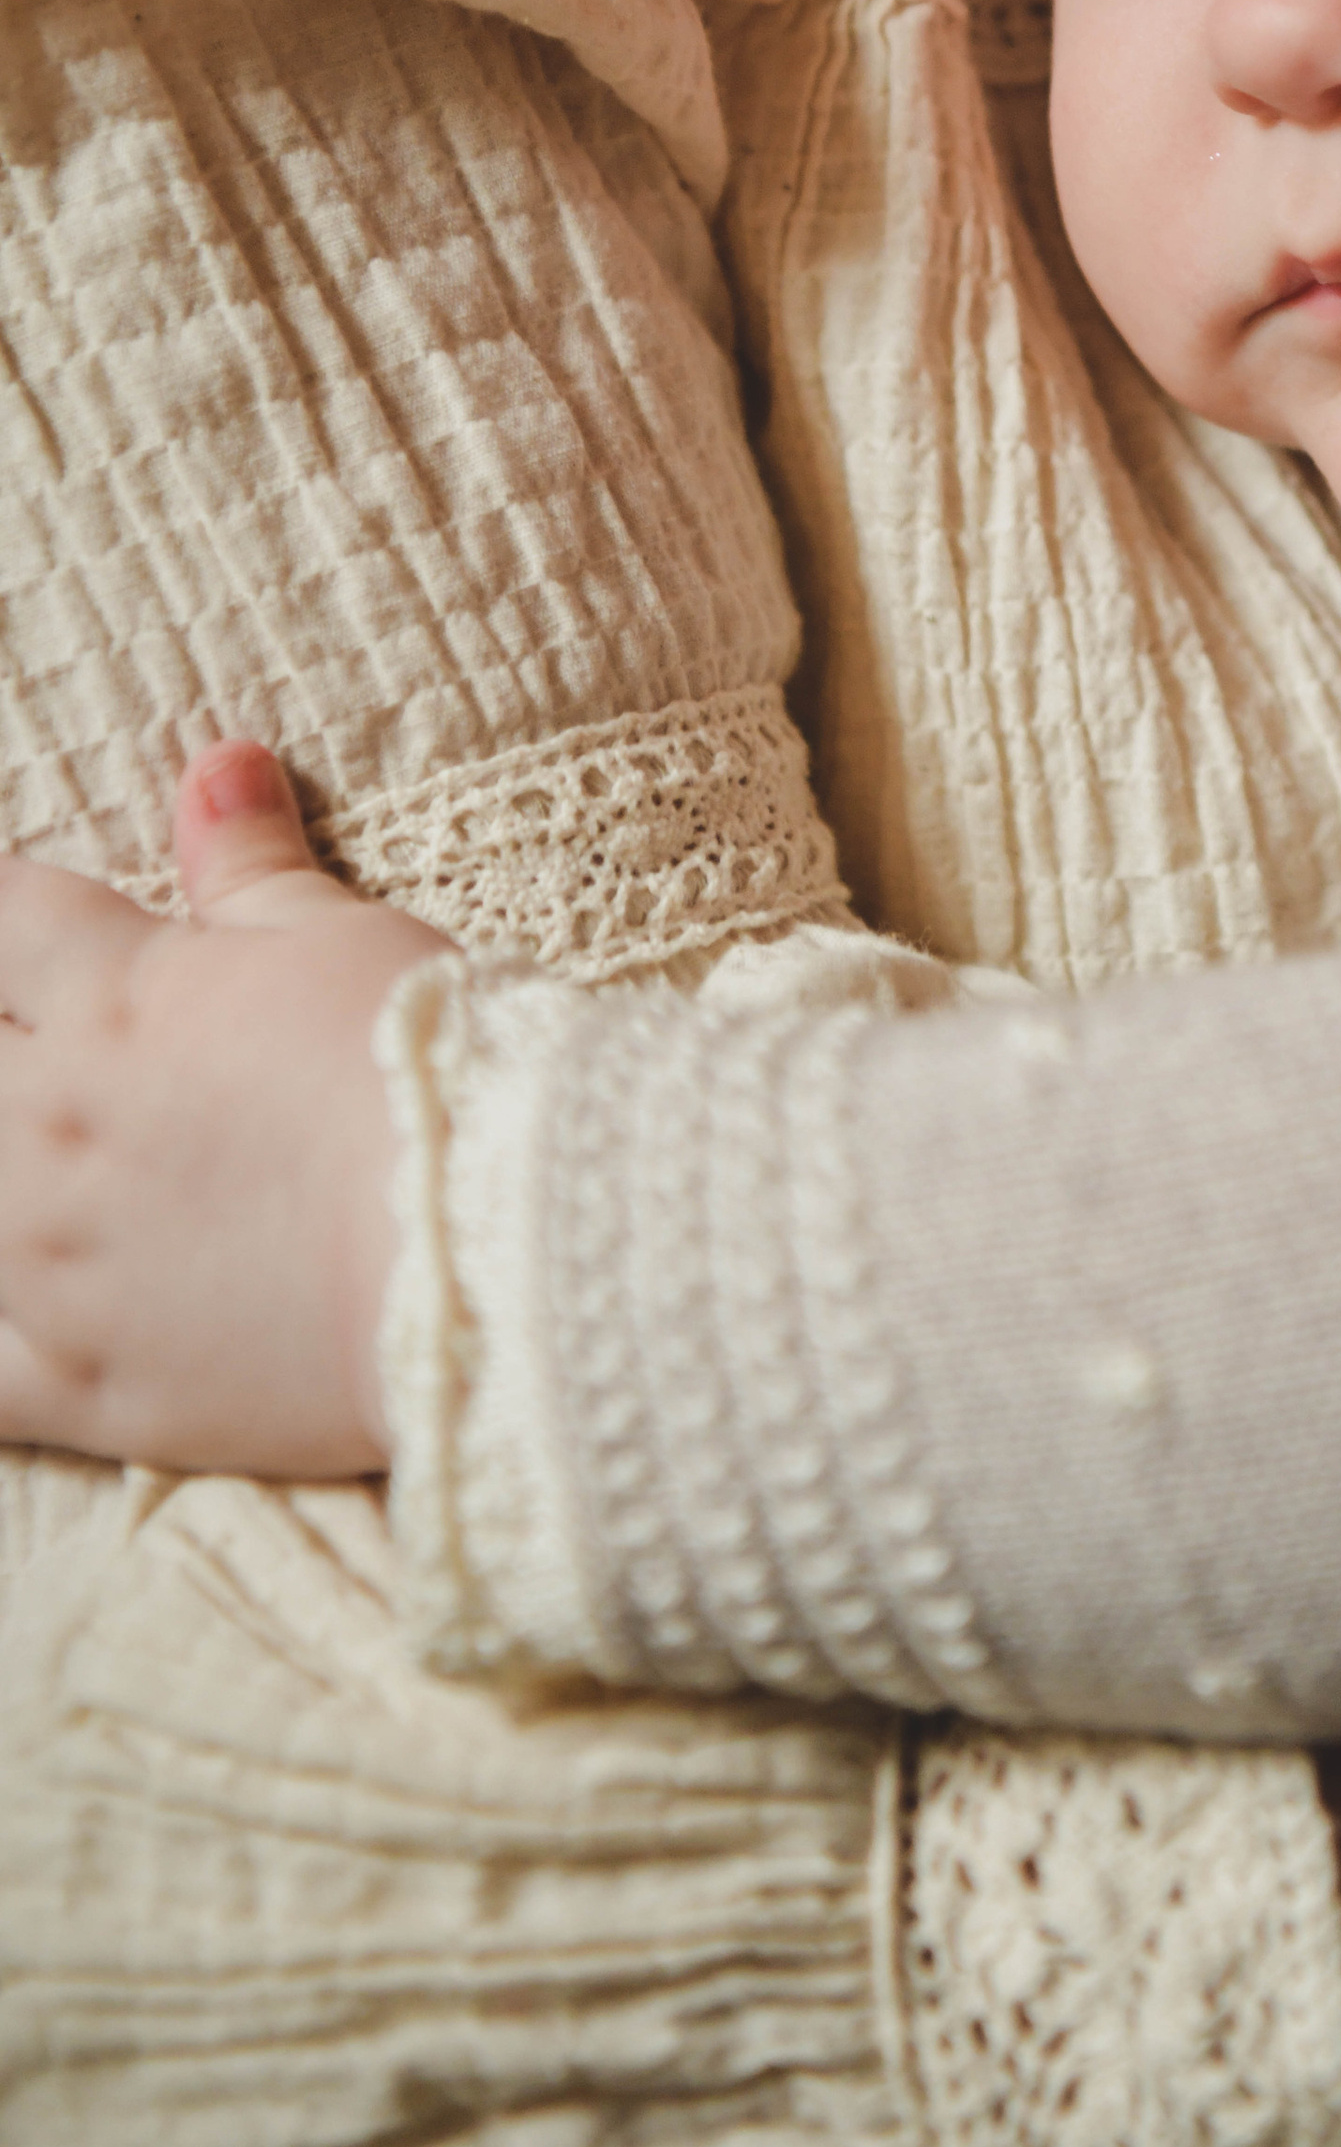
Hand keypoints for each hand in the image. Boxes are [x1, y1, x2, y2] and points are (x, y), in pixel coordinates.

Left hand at [0, 747, 451, 1476]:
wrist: (485, 1242)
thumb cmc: (427, 1065)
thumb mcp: (340, 937)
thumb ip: (251, 865)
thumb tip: (215, 763)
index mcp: (112, 998)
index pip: (1, 918)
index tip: (11, 916)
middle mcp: (51, 1125)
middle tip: (24, 1042)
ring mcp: (52, 1264)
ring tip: (21, 1154)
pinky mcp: (83, 1383)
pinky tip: (6, 1303)